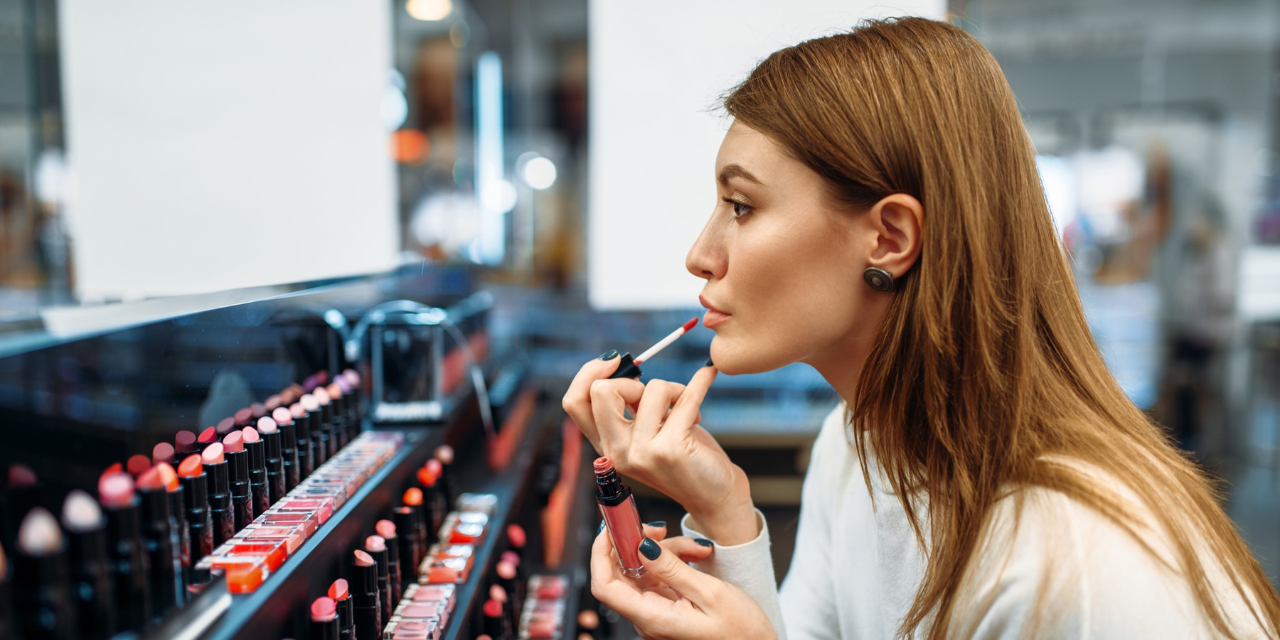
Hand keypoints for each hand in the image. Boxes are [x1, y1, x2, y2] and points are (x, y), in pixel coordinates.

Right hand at [562, 357, 756, 544]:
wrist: (716, 498)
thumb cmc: (685, 458)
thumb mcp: (648, 433)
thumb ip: (631, 408)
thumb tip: (622, 365)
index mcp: (607, 446)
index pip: (574, 403)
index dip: (588, 373)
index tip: (614, 360)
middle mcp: (617, 452)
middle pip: (601, 391)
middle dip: (632, 380)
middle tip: (657, 396)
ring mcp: (642, 453)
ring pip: (652, 388)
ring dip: (675, 389)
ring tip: (687, 409)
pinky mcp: (670, 449)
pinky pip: (685, 397)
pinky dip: (700, 381)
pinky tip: (708, 374)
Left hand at [591, 522, 775, 639]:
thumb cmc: (741, 632)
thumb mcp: (710, 593)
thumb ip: (671, 568)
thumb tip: (640, 546)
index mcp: (652, 619)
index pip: (605, 586)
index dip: (601, 554)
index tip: (611, 527)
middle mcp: (648, 618)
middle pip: (623, 573)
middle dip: (637, 544)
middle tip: (658, 528)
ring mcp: (657, 612)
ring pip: (644, 570)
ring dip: (666, 551)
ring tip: (697, 548)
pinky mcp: (667, 607)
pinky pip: (659, 576)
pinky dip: (674, 561)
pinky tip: (695, 556)